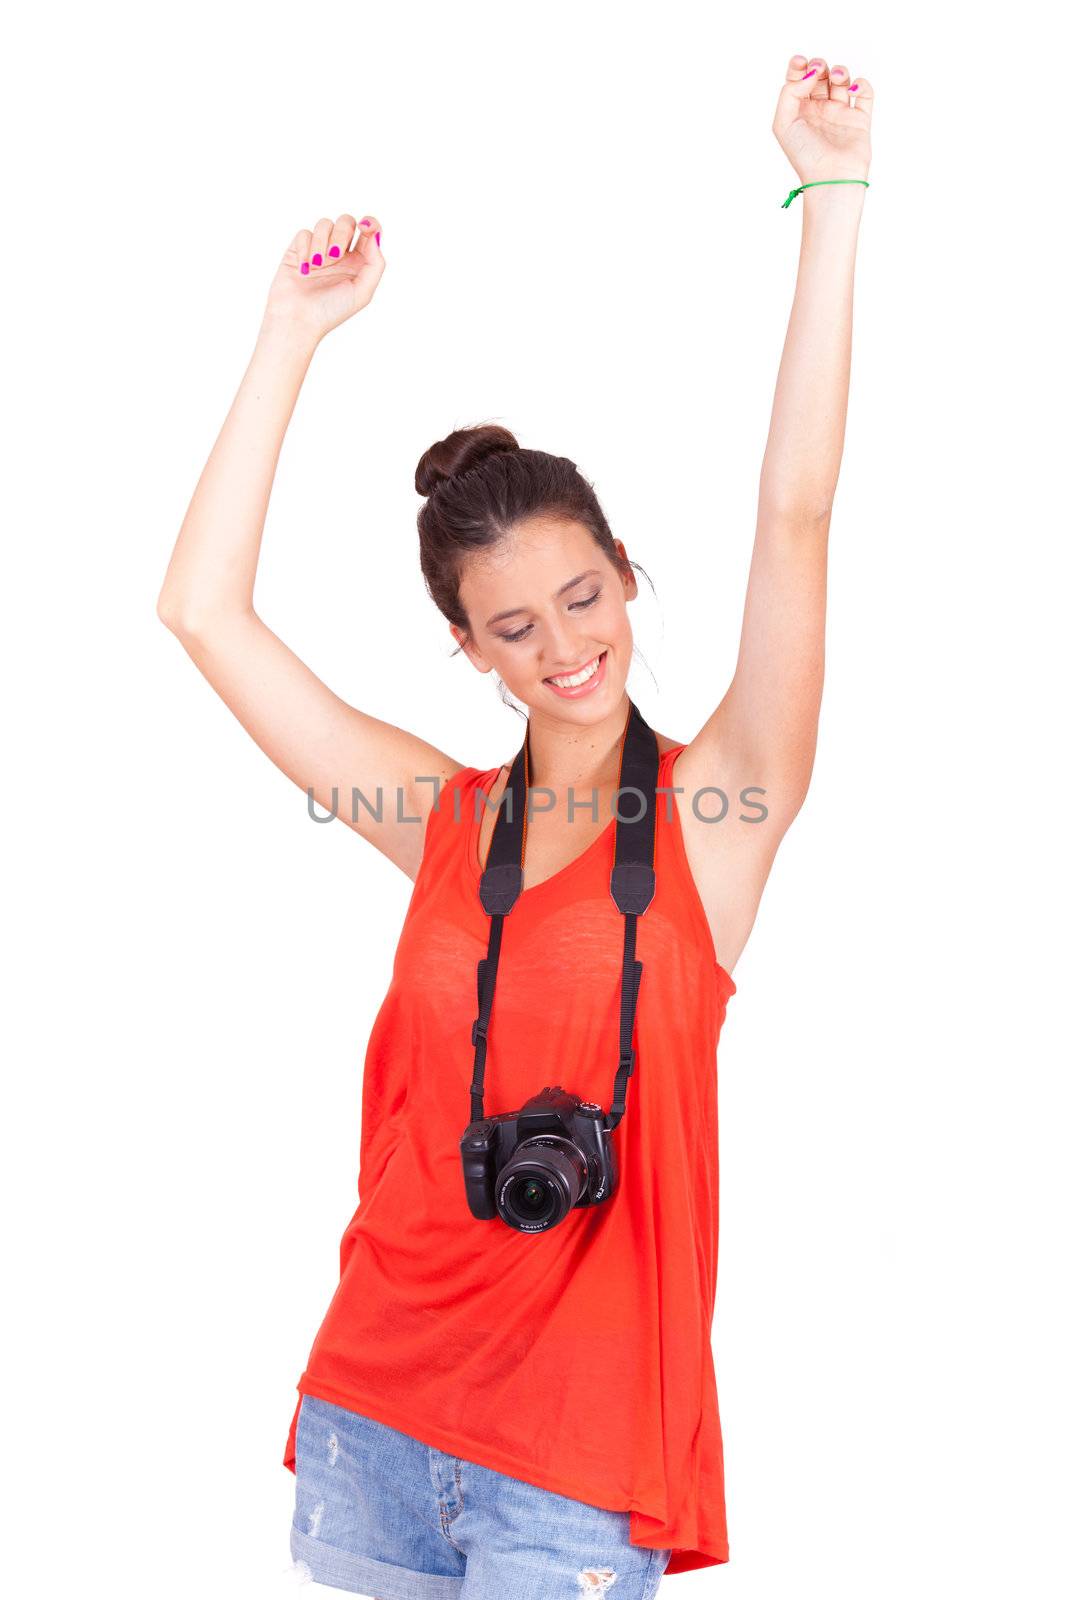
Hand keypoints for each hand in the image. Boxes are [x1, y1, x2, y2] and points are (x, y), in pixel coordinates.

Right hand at [262, 213, 385, 342]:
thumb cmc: (331, 311)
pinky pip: (304, 233)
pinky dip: (305, 248)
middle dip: (342, 234)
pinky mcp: (298, 249)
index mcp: (358, 263)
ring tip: (318, 266)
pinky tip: (305, 269)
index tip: (365, 226)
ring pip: (325, 223)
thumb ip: (375, 264)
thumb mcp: (363, 292)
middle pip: (347, 221)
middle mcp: (340, 254)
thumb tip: (375, 236)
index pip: (368, 233)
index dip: (370, 223)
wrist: (299, 319)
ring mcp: (319, 250)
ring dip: (322, 242)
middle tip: (335, 255)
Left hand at [772, 57, 872, 187]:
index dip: (799, 66)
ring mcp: (840, 114)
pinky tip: (853, 90)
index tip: (801, 61)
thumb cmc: (804, 156)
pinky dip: (862, 85)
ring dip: (840, 71)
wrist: (830, 177)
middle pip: (821, 76)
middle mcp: (819, 110)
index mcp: (799, 112)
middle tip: (818, 69)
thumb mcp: (783, 123)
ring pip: (842, 81)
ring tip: (837, 77)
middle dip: (819, 65)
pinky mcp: (859, 120)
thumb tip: (811, 72)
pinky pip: (865, 94)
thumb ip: (790, 93)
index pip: (799, 80)